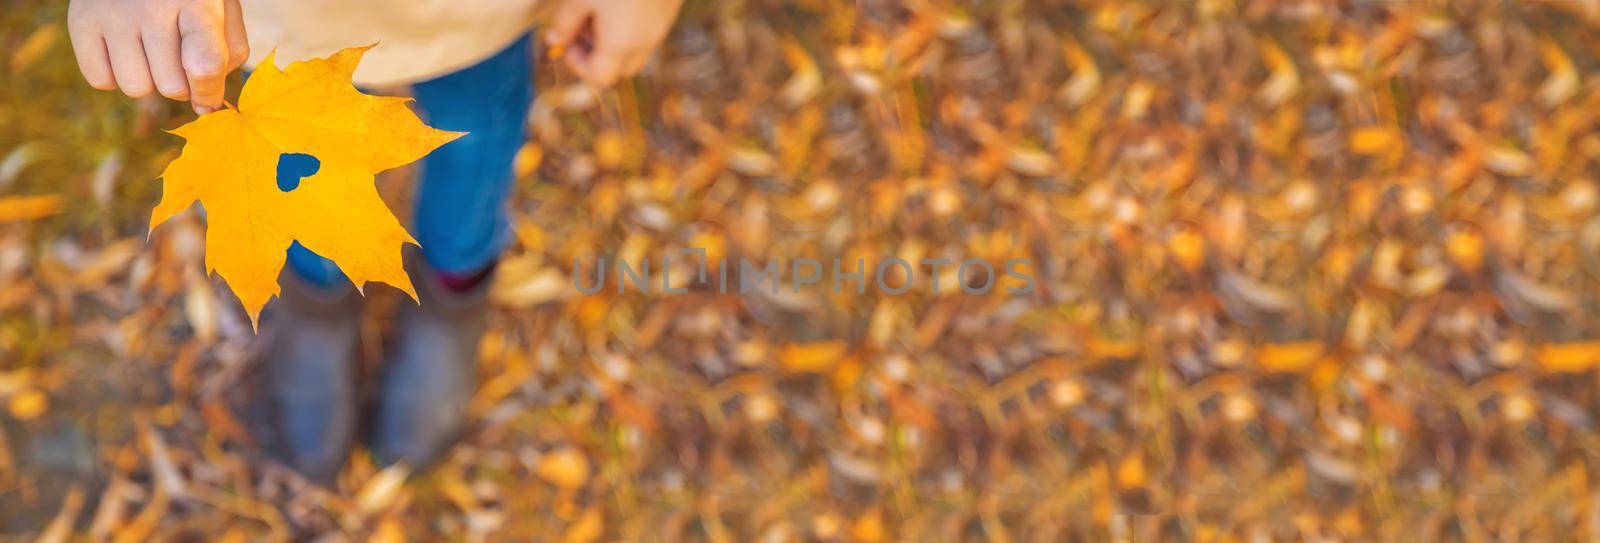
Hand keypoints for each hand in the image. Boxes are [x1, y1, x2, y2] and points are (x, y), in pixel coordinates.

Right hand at [67, 0, 248, 113]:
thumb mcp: (223, 9)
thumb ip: (229, 54)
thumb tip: (206, 104)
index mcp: (196, 3)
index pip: (204, 63)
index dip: (210, 91)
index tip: (208, 94)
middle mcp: (151, 8)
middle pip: (171, 87)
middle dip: (181, 83)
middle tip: (177, 58)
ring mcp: (113, 15)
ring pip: (136, 88)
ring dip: (148, 81)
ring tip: (151, 52)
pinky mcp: (81, 21)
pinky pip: (100, 80)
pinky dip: (115, 75)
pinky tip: (125, 50)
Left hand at [544, 0, 683, 87]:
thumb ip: (564, 23)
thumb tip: (553, 41)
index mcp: (620, 44)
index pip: (598, 76)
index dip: (576, 64)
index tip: (566, 40)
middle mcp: (645, 42)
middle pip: (620, 69)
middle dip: (598, 56)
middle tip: (582, 28)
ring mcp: (661, 27)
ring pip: (636, 51)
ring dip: (615, 42)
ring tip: (601, 10)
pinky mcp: (668, 11)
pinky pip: (647, 32)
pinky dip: (630, 28)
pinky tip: (620, 1)